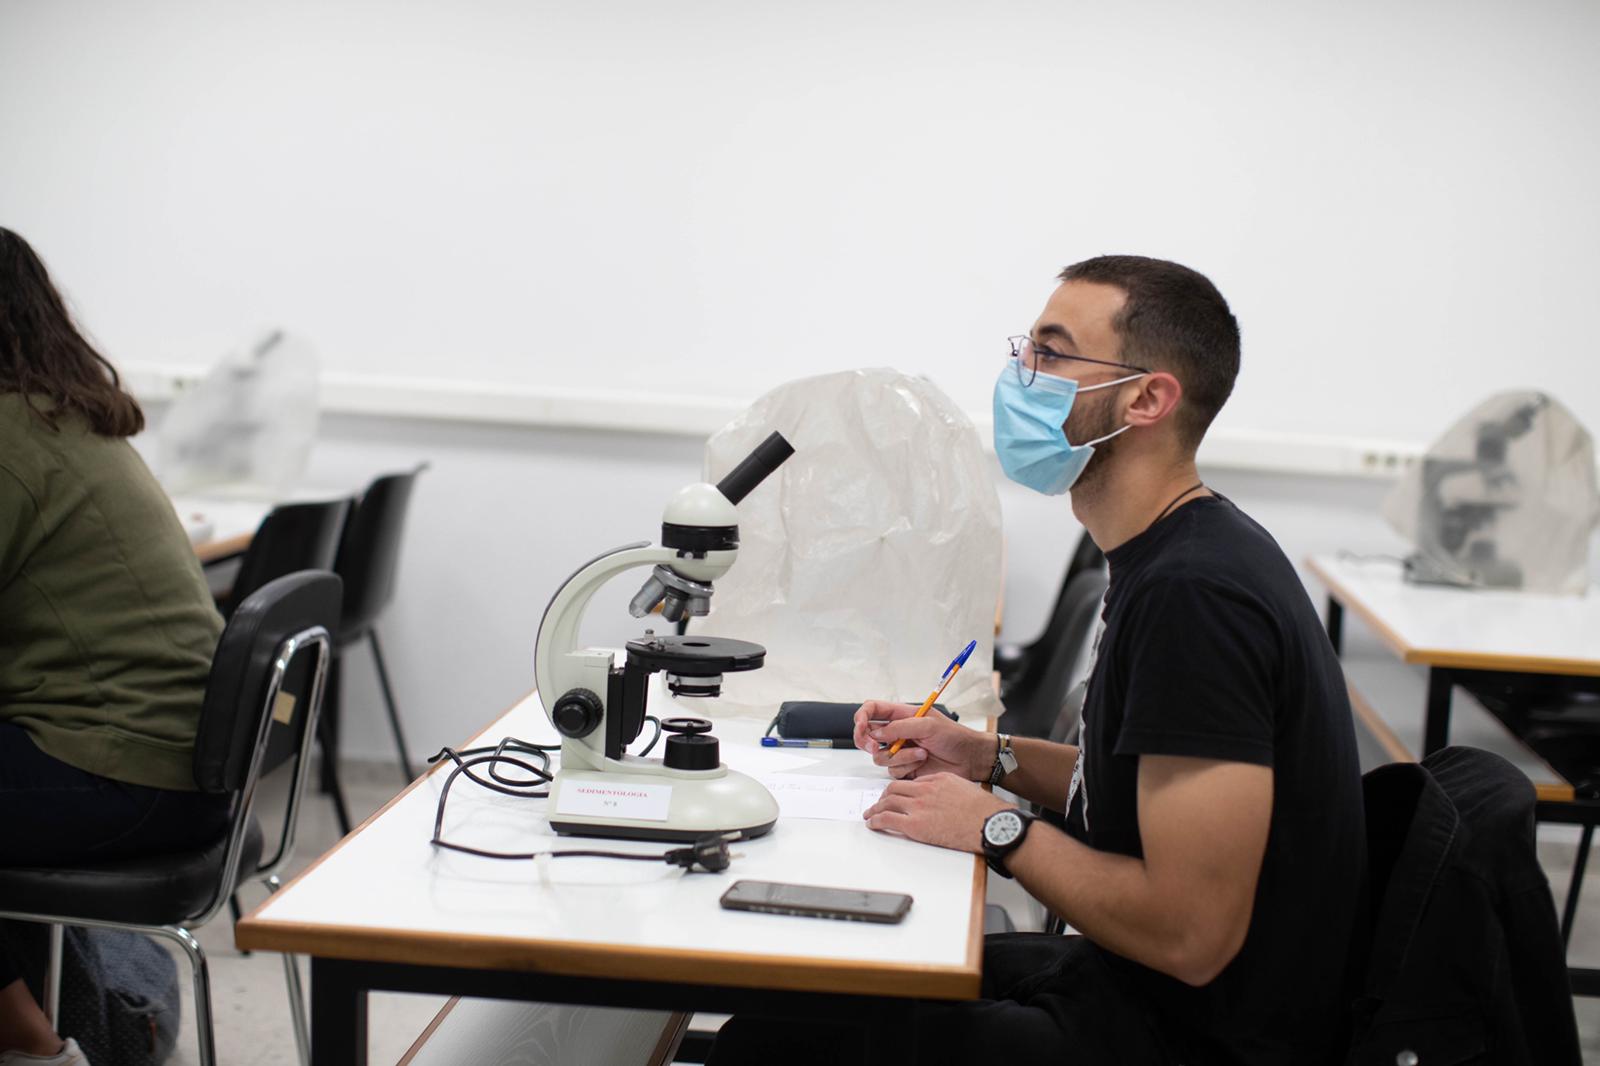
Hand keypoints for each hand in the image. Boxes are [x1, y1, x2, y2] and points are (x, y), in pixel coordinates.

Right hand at [852, 699, 991, 780]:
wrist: (969, 759)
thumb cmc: (954, 737)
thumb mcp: (929, 725)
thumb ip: (900, 727)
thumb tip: (877, 733)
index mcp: (901, 715)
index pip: (872, 710)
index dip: (861, 717)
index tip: (861, 726)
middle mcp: (897, 733)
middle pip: (867, 735)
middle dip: (867, 741)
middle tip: (875, 746)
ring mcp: (899, 751)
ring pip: (879, 756)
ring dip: (899, 756)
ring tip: (921, 753)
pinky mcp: (905, 768)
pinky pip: (892, 771)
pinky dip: (906, 766)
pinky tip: (922, 762)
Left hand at [863, 773, 1010, 852]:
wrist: (988, 823)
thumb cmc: (982, 810)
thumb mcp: (961, 788)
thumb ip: (944, 788)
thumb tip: (936, 797)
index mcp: (935, 780)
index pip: (909, 781)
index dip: (897, 789)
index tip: (893, 794)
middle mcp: (924, 790)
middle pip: (893, 789)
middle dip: (882, 797)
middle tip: (878, 804)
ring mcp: (918, 806)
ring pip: (887, 802)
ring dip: (876, 808)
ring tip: (870, 814)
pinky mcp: (915, 824)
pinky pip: (887, 820)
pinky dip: (876, 821)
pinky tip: (872, 824)